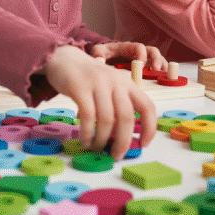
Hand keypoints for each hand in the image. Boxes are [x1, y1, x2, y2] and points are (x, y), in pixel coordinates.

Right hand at [43, 45, 156, 159]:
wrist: (65, 59)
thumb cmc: (89, 79)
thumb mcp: (110, 86)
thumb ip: (119, 105)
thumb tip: (123, 137)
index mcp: (127, 83)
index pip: (147, 107)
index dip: (149, 128)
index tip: (143, 144)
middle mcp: (116, 82)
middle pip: (126, 117)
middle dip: (123, 141)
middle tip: (116, 155)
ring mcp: (98, 83)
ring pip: (107, 119)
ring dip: (102, 139)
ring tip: (96, 148)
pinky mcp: (79, 87)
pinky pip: (87, 116)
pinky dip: (87, 133)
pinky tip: (85, 140)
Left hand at [90, 42, 167, 71]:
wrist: (107, 58)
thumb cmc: (104, 54)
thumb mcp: (98, 51)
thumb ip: (98, 53)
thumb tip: (99, 59)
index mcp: (128, 47)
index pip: (138, 47)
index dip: (141, 54)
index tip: (141, 63)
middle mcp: (140, 52)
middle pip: (152, 51)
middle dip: (156, 59)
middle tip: (156, 69)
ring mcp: (145, 60)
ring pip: (158, 59)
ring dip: (162, 67)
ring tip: (164, 76)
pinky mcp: (148, 69)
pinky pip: (159, 69)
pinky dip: (163, 74)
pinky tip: (165, 81)